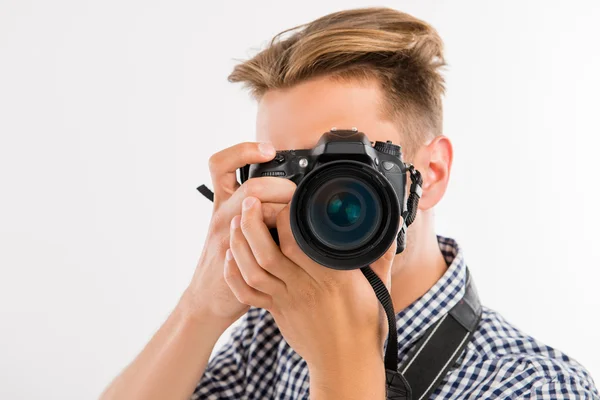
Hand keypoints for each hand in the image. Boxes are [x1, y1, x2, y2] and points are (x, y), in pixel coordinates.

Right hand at [181, 142, 295, 327]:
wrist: (207, 297)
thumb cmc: (227, 258)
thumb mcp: (234, 225)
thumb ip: (256, 208)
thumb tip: (293, 193)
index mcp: (222, 202)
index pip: (222, 164)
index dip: (244, 151)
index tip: (269, 150)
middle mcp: (222, 213)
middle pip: (252, 185)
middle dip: (282, 187)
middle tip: (296, 197)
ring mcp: (226, 235)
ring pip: (256, 210)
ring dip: (283, 211)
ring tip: (295, 220)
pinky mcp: (234, 257)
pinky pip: (259, 241)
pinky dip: (280, 238)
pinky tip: (291, 243)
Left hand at [225, 195, 396, 381]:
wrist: (346, 362)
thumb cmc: (364, 325)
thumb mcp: (378, 286)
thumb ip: (381, 253)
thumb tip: (393, 225)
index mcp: (331, 276)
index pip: (299, 241)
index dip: (285, 218)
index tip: (285, 200)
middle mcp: (304, 286)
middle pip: (268, 251)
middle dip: (253, 222)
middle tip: (251, 201)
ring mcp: (286, 299)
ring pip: (253, 269)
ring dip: (239, 243)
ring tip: (236, 221)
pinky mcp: (275, 311)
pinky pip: (247, 293)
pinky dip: (233, 275)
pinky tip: (230, 256)